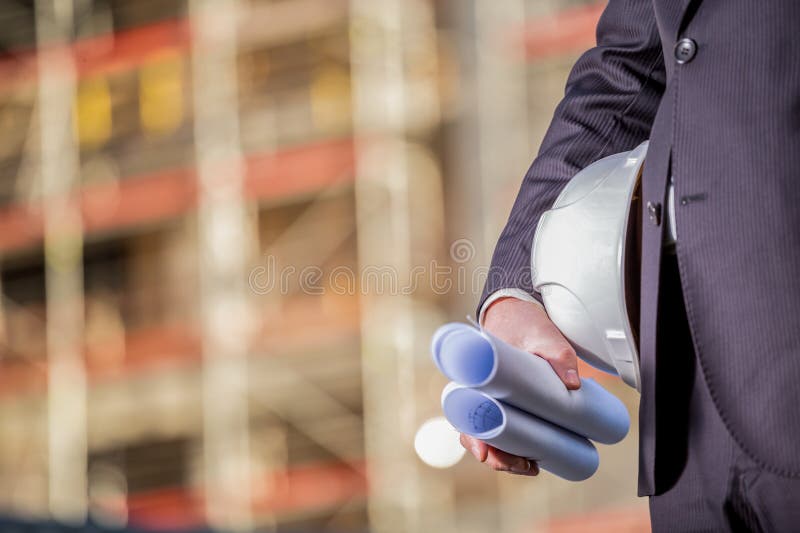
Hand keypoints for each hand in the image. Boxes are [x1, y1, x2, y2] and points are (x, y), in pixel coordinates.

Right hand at [459, 296, 580, 475]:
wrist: (518, 312)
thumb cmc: (521, 322)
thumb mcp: (541, 334)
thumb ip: (558, 355)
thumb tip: (572, 383)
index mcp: (475, 376)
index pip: (465, 413)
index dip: (473, 437)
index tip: (484, 453)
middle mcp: (478, 392)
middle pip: (477, 434)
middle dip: (497, 457)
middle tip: (522, 466)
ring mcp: (492, 401)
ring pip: (492, 437)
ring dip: (508, 457)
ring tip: (532, 467)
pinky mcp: (507, 405)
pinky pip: (506, 432)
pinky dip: (516, 448)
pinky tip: (534, 460)